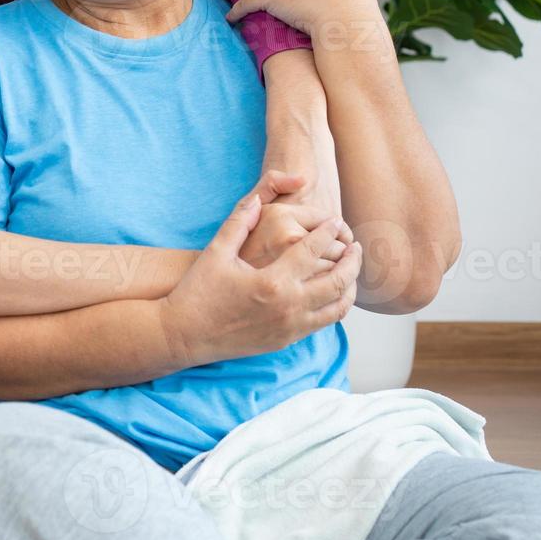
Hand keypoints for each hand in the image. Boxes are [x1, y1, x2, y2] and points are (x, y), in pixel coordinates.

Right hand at [164, 183, 360, 367]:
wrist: (185, 335)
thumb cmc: (198, 291)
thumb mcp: (216, 252)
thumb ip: (239, 222)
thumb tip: (257, 199)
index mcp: (272, 280)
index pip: (313, 249)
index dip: (328, 231)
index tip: (335, 220)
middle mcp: (288, 306)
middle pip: (338, 280)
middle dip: (352, 260)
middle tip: (355, 246)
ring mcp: (290, 327)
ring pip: (338, 307)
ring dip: (350, 286)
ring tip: (350, 270)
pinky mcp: (286, 340)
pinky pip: (324, 323)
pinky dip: (336, 305)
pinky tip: (332, 293)